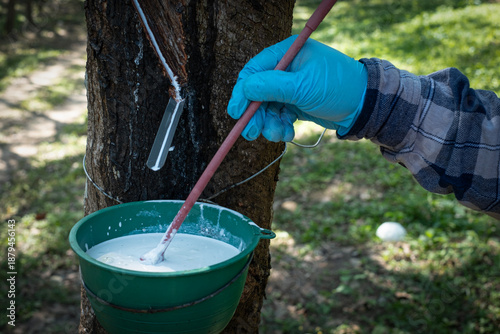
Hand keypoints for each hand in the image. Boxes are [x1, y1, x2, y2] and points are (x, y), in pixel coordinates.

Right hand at [227, 36, 367, 141]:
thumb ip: (271, 87)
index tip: (236, 113)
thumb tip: (244, 88)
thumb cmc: (337, 88)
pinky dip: (281, 127)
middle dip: (255, 114)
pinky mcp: (297, 103)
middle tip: (253, 133)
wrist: (365, 106)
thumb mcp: (303, 87)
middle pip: (258, 92)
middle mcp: (286, 69)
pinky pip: (279, 116)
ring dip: (269, 124)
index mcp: (287, 54)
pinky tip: (289, 134)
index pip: (254, 71)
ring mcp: (291, 87)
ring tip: (280, 135)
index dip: (242, 93)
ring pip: (268, 108)